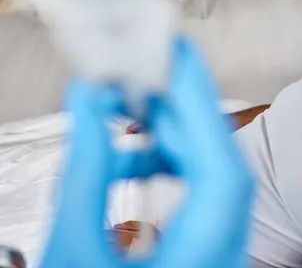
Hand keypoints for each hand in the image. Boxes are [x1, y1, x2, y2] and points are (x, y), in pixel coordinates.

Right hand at [41, 36, 254, 267]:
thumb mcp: (72, 249)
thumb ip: (85, 170)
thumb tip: (88, 102)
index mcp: (202, 257)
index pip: (223, 168)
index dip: (205, 107)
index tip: (181, 59)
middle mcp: (220, 255)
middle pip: (220, 167)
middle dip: (182, 116)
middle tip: (147, 74)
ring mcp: (215, 252)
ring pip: (211, 178)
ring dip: (171, 141)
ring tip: (127, 115)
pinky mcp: (200, 251)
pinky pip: (196, 196)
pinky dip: (167, 169)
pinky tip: (129, 160)